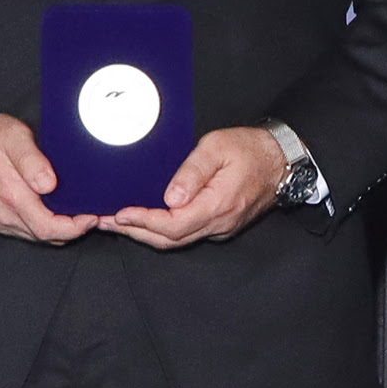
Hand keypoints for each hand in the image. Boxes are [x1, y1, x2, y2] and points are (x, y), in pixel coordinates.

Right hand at [0, 113, 89, 244]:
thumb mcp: (13, 137)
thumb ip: (32, 160)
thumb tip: (50, 184)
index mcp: (11, 195)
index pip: (49, 227)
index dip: (75, 227)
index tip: (92, 217)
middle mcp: (4, 214)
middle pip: (46, 236)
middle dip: (72, 230)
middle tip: (90, 215)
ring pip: (36, 236)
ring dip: (58, 230)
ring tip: (77, 215)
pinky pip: (25, 231)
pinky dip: (43, 227)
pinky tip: (54, 213)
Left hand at [105, 124, 292, 249]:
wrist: (282, 161)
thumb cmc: (251, 149)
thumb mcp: (217, 147)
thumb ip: (192, 172)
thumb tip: (170, 198)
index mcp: (217, 205)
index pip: (172, 225)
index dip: (142, 221)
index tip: (119, 214)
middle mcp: (219, 223)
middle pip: (169, 240)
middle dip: (134, 232)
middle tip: (104, 221)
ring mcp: (221, 228)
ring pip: (177, 241)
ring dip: (145, 234)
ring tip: (117, 223)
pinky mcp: (221, 226)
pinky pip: (187, 235)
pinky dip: (162, 231)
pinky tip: (146, 220)